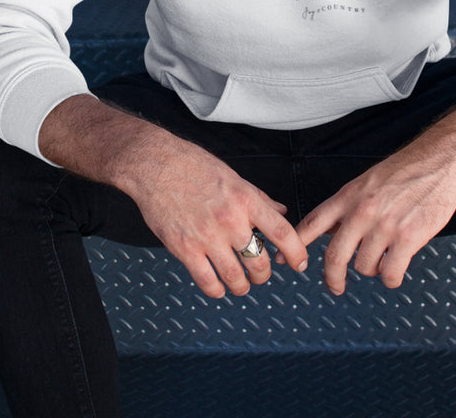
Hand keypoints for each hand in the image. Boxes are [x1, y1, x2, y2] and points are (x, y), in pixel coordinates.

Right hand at [128, 132, 309, 298]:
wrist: (156, 165)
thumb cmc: (194, 166)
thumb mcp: (233, 177)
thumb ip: (259, 197)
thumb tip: (282, 211)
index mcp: (245, 199)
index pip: (281, 232)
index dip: (295, 252)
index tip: (299, 262)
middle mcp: (230, 220)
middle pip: (259, 262)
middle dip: (263, 274)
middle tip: (260, 274)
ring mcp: (207, 237)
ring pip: (236, 278)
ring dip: (243, 286)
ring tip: (242, 285)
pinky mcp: (184, 249)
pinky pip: (207, 281)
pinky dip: (217, 290)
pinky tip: (218, 287)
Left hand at [293, 147, 455, 295]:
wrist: (439, 160)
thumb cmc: (405, 170)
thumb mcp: (367, 182)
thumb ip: (349, 206)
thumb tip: (331, 229)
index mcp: (348, 196)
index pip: (312, 222)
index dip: (296, 244)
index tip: (286, 260)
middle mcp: (362, 212)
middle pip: (334, 256)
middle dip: (332, 278)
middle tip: (335, 286)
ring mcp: (385, 226)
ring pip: (364, 267)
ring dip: (371, 271)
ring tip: (381, 262)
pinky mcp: (408, 238)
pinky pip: (390, 273)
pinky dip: (391, 278)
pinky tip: (395, 271)